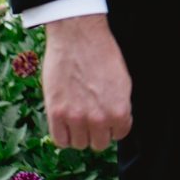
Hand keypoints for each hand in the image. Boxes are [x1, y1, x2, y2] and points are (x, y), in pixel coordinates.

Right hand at [42, 14, 132, 150]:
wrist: (77, 36)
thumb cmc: (101, 53)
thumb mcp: (123, 81)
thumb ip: (119, 107)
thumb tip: (115, 123)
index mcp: (120, 111)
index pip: (119, 134)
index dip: (112, 124)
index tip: (105, 113)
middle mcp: (99, 118)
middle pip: (99, 143)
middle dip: (96, 131)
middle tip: (90, 114)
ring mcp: (76, 118)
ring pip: (79, 144)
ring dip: (79, 133)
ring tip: (76, 115)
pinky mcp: (56, 113)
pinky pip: (60, 140)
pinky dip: (63, 134)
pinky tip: (65, 121)